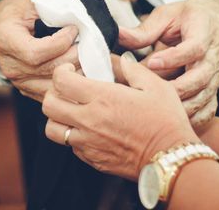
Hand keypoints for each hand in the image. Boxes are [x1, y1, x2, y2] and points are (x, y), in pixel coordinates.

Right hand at [0, 0, 78, 101]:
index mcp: (6, 39)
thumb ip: (51, 9)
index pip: (36, 52)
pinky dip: (69, 82)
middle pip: (48, 69)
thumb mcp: (30, 2)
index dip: (60, 43)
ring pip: (53, 84)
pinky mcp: (26, 89)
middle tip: (87, 43)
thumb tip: (76, 17)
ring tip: (87, 56)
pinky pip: (52, 91)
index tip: (73, 29)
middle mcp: (9, 65)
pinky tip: (80, 68)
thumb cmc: (17, 11)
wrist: (1, 26)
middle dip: (73, 56)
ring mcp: (17, 80)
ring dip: (75, 71)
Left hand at [42, 57, 197, 179]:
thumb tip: (120, 59)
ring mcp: (88, 143)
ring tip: (73, 110)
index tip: (71, 70)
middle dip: (54, 92)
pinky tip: (89, 128)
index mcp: (103, 98)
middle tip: (69, 88)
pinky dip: (73, 135)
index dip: (61, 71)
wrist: (170, 160)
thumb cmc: (166, 121)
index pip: (61, 81)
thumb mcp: (155, 86)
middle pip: (48, 104)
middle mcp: (89, 120)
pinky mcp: (92, 160)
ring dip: (58, 116)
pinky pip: (70, 146)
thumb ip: (133, 69)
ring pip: (52, 129)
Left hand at [119, 0, 218, 130]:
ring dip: (179, 107)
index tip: (152, 62)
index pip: (193, 48)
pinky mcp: (213, 91)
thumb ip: (146, 29)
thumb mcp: (170, 14)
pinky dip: (192, 119)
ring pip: (202, 98)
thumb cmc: (194, 18)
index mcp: (203, 34)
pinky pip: (207, 110)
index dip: (174, 57)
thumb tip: (118, 35)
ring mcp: (214, 78)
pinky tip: (170, 121)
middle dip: (175, 89)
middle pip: (199, 79)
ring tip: (153, 110)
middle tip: (147, 92)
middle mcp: (212, 59)